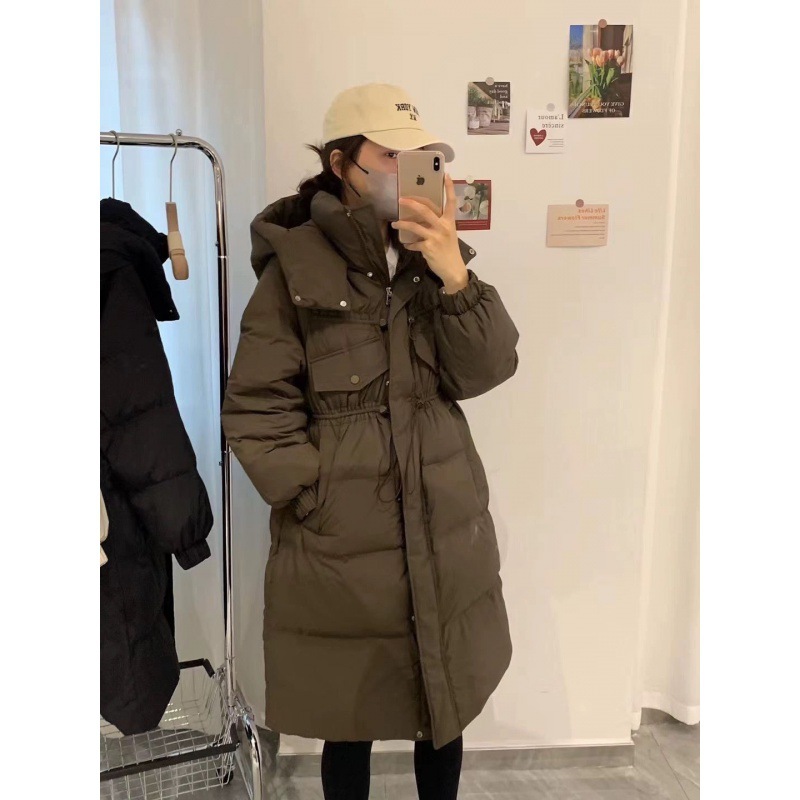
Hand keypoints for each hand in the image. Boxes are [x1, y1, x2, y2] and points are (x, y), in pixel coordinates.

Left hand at [391, 174, 468, 292]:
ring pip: (415, 226)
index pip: (451, 202)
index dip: (449, 188)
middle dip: (411, 203)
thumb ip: (438, 225)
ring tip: (395, 224)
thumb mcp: (448, 235)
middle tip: (401, 199)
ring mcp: (435, 237)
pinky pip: (414, 243)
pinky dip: (409, 244)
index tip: (446, 175)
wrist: (453, 269)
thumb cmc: (450, 251)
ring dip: (402, 224)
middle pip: (425, 210)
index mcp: (450, 222)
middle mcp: (443, 227)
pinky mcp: (428, 247)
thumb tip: (422, 219)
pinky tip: (408, 245)